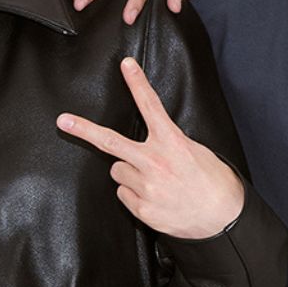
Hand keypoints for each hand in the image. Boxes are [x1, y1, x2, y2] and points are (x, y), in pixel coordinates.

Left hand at [57, 58, 242, 239]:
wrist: (224, 220)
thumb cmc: (214, 184)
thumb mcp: (198, 152)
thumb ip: (171, 142)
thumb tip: (155, 139)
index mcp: (172, 142)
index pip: (150, 106)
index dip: (137, 83)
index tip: (126, 66)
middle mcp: (155, 162)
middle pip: (110, 142)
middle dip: (84, 130)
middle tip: (64, 121)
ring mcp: (146, 186)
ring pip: (117, 171)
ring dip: (128, 173)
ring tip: (152, 181)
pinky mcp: (142, 208)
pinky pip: (124, 194)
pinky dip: (135, 194)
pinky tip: (154, 197)